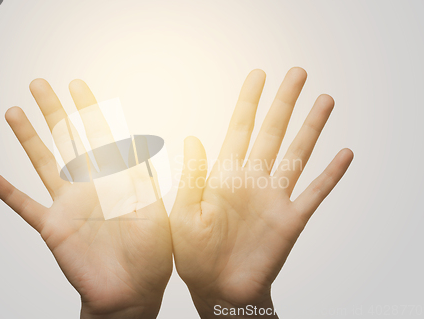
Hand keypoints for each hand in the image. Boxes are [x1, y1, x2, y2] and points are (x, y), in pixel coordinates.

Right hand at [0, 79, 172, 318]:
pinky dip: (7, 192)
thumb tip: (139, 145)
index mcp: (115, 180)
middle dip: (54, 112)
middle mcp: (88, 186)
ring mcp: (68, 205)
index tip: (77, 85)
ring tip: (14, 112)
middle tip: (39, 84)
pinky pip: (25, 206)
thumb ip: (144, 180)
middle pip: (67, 141)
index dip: (88, 110)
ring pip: (43, 163)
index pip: (100, 136)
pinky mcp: (53, 227)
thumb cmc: (150, 255)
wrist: (133, 291)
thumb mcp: (155, 212)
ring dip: (28, 138)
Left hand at [170, 68, 352, 317]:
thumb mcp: (184, 213)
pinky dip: (331, 175)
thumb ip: (192, 175)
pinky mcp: (290, 220)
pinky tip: (344, 154)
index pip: (239, 128)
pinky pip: (315, 193)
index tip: (258, 75)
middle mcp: (252, 180)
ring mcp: (274, 198)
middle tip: (297, 73)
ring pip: (297, 154)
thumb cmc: (194, 255)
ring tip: (325, 100)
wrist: (218, 290)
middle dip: (284, 102)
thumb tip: (192, 138)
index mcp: (224, 176)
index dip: (249, 102)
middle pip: (272, 132)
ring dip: (311, 128)